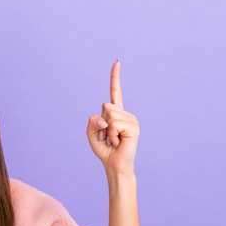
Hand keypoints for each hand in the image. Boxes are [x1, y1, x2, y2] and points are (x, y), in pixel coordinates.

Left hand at [86, 60, 138, 175]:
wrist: (114, 165)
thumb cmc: (104, 149)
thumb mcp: (91, 133)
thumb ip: (92, 122)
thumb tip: (104, 117)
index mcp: (115, 113)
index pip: (115, 91)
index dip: (115, 77)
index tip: (117, 61)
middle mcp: (125, 113)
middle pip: (105, 106)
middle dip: (101, 124)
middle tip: (108, 136)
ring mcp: (131, 119)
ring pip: (109, 115)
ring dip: (107, 131)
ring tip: (114, 140)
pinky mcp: (134, 127)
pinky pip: (114, 124)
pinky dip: (112, 135)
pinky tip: (118, 142)